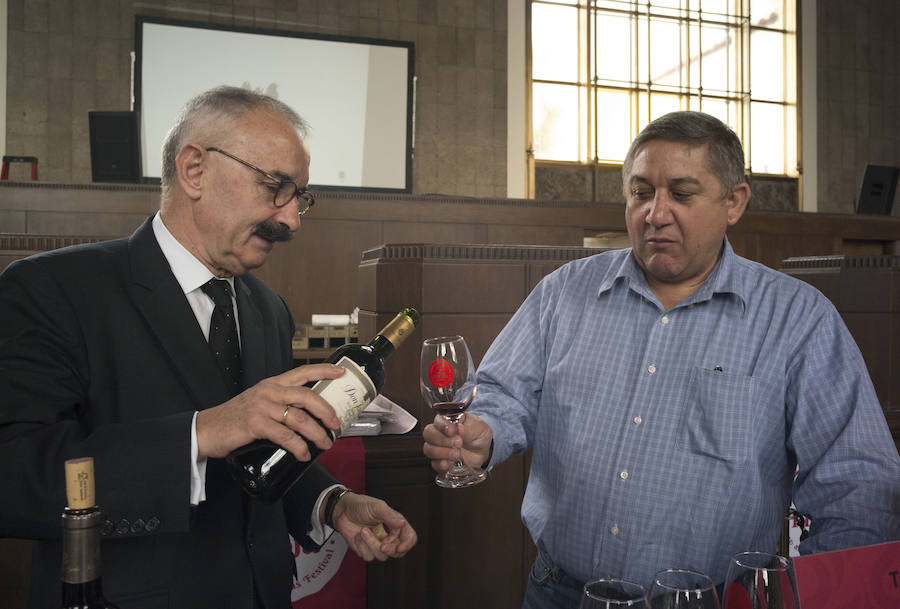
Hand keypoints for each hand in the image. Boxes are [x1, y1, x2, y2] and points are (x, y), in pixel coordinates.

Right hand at [195, 364, 346, 460]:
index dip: (323, 371)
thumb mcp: (259, 403)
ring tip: (324, 444)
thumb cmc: (234, 419)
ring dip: (316, 434)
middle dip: (326, 411)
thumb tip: (308, 416)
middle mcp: (268, 391)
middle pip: (307, 396)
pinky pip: (285, 435)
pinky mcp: (255, 424)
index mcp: (271, 384)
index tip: (341, 372)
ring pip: (299, 418)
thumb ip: (280, 404)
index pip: (302, 372)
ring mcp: (261, 407)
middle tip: (336, 424)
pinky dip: (298, 447)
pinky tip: (303, 454)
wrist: (206, 430)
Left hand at [332, 492, 417, 560]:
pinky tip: (357, 536)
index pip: (410, 538)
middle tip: (382, 545)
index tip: (399, 548)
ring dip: (371, 544)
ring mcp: (378, 544)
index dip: (407, 545)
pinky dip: (361, 547)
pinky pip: (368, 557)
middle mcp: (389, 536)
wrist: (342, 511)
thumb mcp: (376, 507)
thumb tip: (402, 524)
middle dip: (390, 550)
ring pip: (382, 556)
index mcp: (396, 524)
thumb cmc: (361, 505)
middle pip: (398, 552)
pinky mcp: (366, 550)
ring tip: (363, 530)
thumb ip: (390, 516)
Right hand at [422, 412, 492, 472]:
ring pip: (429, 449)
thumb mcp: (478, 427)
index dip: (443, 426)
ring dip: (442, 453)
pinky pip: (434, 464)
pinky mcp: (440, 461)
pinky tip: (450, 464)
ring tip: (457, 454)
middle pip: (429, 434)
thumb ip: (467, 428)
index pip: (437, 420)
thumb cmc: (478, 434)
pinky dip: (441, 464)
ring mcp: (438, 448)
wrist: (484, 449)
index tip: (452, 431)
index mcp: (447, 420)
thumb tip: (459, 428)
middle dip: (442, 440)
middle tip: (458, 443)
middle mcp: (439, 433)